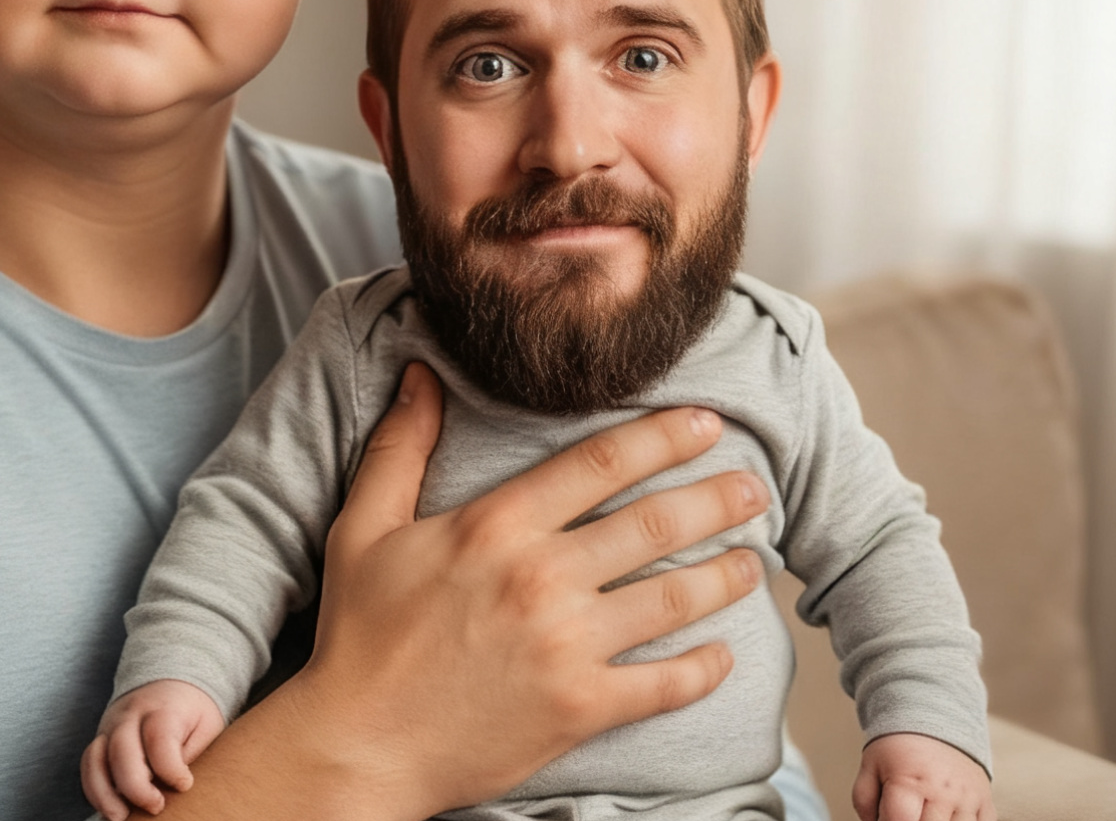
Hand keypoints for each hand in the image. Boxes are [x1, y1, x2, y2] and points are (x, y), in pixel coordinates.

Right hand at [81, 680, 225, 819]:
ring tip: (120, 818)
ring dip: (104, 793)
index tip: (185, 785)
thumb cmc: (193, 712)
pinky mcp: (101, 741)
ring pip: (95, 759)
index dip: (170, 768)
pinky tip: (111, 810)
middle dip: (136, 786)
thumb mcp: (206, 725)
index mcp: (162, 708)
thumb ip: (193, 754)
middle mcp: (130, 715)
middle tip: (156, 807)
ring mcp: (110, 727)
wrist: (170, 682)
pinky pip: (88, 766)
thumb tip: (177, 790)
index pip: (159, 738)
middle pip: (121, 749)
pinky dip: (94, 790)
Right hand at [253, 362, 769, 818]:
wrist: (360, 742)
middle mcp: (541, 578)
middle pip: (654, 523)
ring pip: (672, 598)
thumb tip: (422, 373)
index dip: (663, 437)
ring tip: (753, 561)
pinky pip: (664, 684)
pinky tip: (725, 655)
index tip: (706, 424)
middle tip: (756, 487)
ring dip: (724, 576)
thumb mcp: (364, 527)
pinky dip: (704, 669)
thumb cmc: (361, 634)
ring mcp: (567, 646)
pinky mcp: (581, 709)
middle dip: (716, 499)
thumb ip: (400, 446)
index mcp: (495, 526)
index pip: (601, 463)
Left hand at [853, 732, 993, 820]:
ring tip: (924, 810)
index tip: (887, 815)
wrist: (933, 721)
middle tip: (906, 810)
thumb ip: (865, 803)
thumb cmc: (898, 750)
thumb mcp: (870, 768)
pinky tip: (946, 815)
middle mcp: (943, 792)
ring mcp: (968, 800)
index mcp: (910, 782)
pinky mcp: (986, 804)